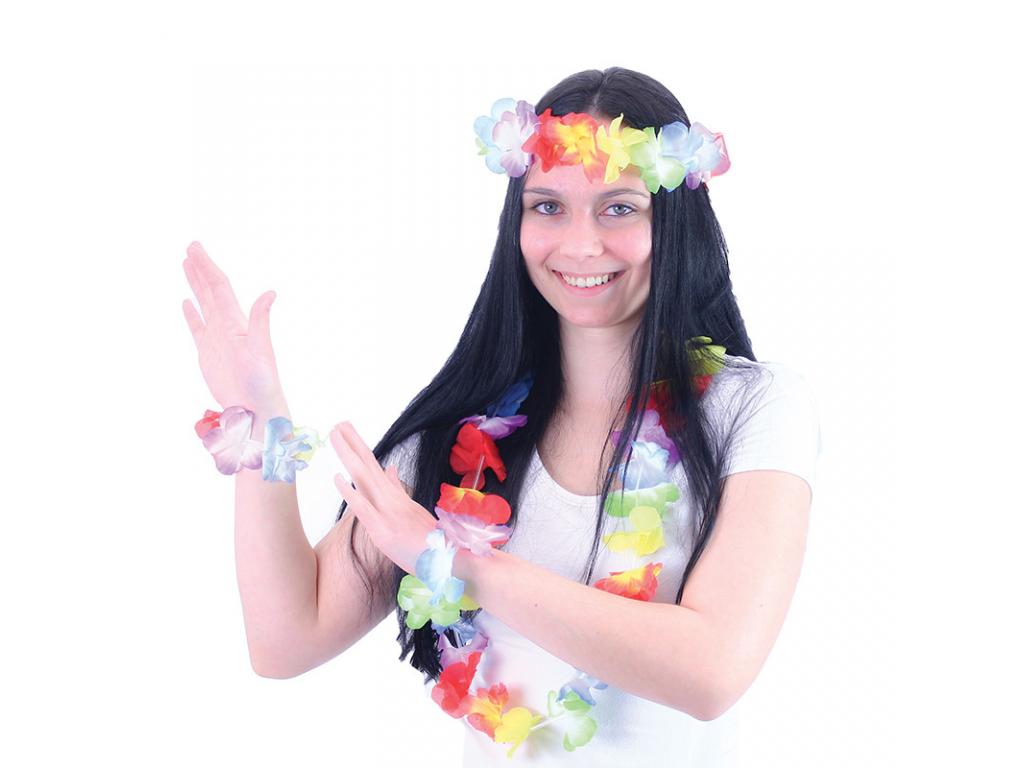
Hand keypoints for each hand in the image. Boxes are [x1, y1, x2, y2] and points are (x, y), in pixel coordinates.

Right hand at [181, 241, 288, 415]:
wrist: (255, 408)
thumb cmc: (262, 381)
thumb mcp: (261, 348)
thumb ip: (260, 319)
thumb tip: (270, 292)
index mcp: (236, 321)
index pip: (219, 287)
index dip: (207, 266)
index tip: (194, 248)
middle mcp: (227, 325)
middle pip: (210, 290)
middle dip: (201, 269)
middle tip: (190, 247)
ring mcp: (217, 338)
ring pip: (203, 304)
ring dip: (195, 285)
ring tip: (186, 265)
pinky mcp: (208, 353)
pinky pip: (197, 327)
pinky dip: (191, 314)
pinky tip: (186, 302)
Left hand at [330, 421, 438, 575]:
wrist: (449, 560)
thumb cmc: (433, 544)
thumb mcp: (415, 512)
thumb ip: (399, 490)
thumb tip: (389, 469)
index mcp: (398, 497)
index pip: (375, 467)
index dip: (361, 449)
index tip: (348, 432)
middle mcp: (392, 499)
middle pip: (368, 466)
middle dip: (352, 443)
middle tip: (339, 423)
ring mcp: (387, 512)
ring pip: (364, 478)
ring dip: (349, 455)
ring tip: (336, 435)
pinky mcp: (382, 529)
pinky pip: (363, 507)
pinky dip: (350, 492)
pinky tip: (337, 477)